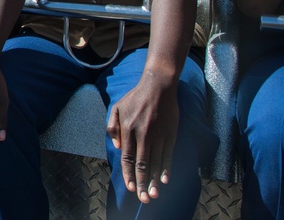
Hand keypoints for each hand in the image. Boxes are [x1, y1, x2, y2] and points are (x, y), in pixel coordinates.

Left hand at [106, 74, 178, 203]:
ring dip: (155, 180)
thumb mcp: (116, 108)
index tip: (130, 188)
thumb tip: (116, 148)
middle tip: (143, 199)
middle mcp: (142, 134)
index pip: (127, 157)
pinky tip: (165, 180)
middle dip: (142, 183)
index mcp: (128, 129)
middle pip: (141, 164)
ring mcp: (158, 135)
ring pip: (155, 162)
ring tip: (154, 195)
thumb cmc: (135, 97)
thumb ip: (112, 127)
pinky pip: (168, 154)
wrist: (158, 86)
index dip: (128, 174)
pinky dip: (167, 168)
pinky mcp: (170, 134)